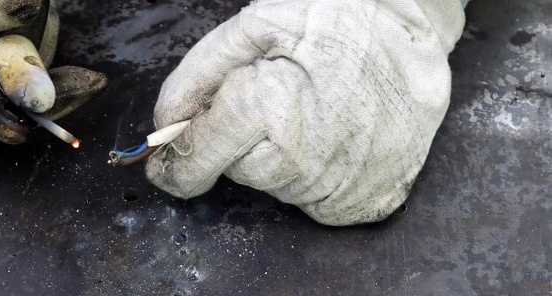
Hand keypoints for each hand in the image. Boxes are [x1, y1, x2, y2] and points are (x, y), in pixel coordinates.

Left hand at [146, 0, 465, 225]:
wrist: (414, 37)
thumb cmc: (335, 20)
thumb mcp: (256, 25)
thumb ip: (198, 76)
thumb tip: (165, 128)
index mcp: (272, 110)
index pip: (199, 156)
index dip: (175, 163)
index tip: (163, 168)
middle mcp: (305, 161)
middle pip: (238, 170)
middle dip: (242, 139)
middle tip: (276, 99)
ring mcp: (341, 187)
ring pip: (278, 186)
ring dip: (281, 155)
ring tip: (314, 111)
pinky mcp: (368, 203)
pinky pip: (314, 202)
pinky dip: (313, 176)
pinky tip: (333, 137)